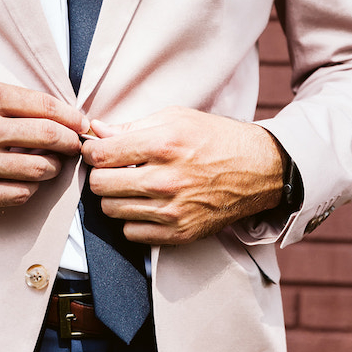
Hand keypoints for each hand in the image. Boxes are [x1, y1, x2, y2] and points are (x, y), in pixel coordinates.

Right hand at [0, 81, 86, 209]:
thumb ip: (19, 101)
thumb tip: (70, 116)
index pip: (46, 107)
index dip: (73, 118)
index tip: (82, 126)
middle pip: (50, 137)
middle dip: (70, 143)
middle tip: (74, 147)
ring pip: (40, 169)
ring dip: (53, 168)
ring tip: (49, 164)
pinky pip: (20, 194)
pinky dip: (30, 188)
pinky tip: (25, 181)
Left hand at [82, 107, 283, 244]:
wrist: (259, 170)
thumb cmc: (217, 139)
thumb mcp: (178, 118)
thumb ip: (133, 126)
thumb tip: (95, 131)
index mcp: (164, 145)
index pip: (101, 155)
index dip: (91, 152)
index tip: (97, 151)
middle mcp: (166, 180)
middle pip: (100, 185)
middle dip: (101, 175)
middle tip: (115, 170)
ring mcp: (172, 210)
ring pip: (111, 210)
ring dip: (116, 198)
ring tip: (132, 187)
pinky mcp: (180, 233)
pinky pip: (131, 233)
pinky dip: (133, 220)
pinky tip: (147, 205)